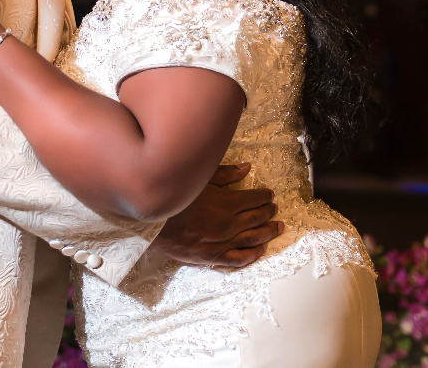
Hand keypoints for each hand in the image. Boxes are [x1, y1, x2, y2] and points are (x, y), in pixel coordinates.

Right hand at [148, 164, 283, 269]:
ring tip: (278, 227)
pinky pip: (239, 260)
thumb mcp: (199, 179)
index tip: (269, 194)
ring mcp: (221, 244)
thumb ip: (225, 174)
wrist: (150, 223)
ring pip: (253, 239)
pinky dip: (253, 255)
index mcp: (226, 204)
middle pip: (257, 218)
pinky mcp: (212, 258)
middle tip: (274, 208)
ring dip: (268, 233)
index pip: (255, 199)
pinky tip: (261, 249)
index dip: (265, 196)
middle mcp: (228, 226)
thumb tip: (247, 168)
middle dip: (269, 212)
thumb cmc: (173, 197)